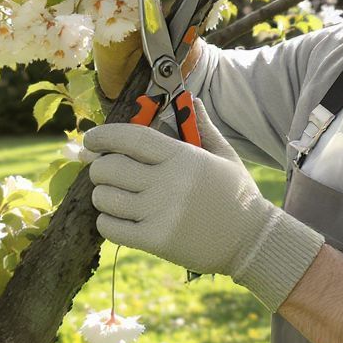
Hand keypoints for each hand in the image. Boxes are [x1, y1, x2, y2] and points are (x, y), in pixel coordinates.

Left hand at [84, 100, 324, 311]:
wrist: (252, 240)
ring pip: (104, 198)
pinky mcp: (155, 241)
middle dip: (98, 168)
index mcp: (182, 157)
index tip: (90, 138)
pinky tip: (117, 218)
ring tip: (112, 196)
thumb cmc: (237, 194)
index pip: (130, 137)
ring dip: (101, 195)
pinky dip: (106, 222)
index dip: (104, 135)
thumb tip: (194, 101)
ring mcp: (159, 213)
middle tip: (104, 171)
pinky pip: (110, 228)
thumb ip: (204, 128)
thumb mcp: (225, 155)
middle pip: (109, 168)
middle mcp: (167, 182)